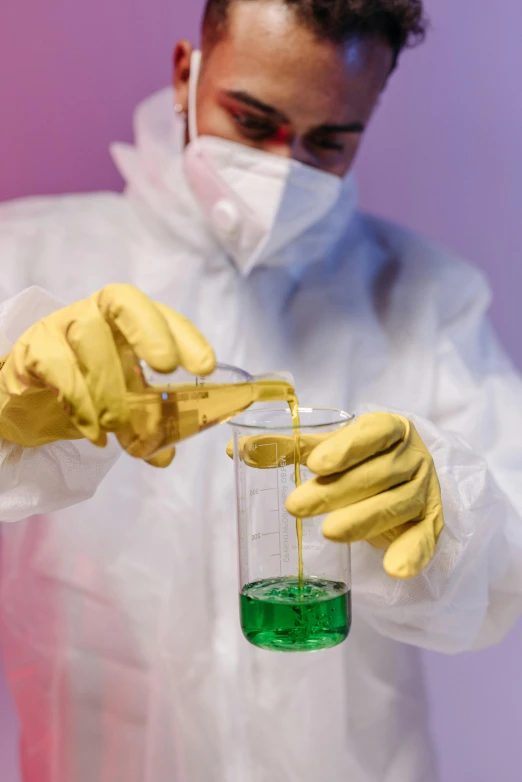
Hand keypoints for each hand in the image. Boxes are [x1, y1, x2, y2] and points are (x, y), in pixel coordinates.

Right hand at [0, 284, 214, 466]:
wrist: (27, 397)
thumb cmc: (84, 390)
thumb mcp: (123, 407)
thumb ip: (145, 427)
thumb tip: (164, 456)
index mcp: (128, 322)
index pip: (159, 313)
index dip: (184, 335)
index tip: (205, 367)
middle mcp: (96, 313)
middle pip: (123, 302)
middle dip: (150, 332)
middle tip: (166, 369)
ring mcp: (61, 326)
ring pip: (88, 339)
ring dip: (110, 387)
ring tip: (119, 426)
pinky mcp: (33, 348)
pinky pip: (57, 367)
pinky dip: (80, 403)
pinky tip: (93, 432)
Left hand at [228, 412, 443, 578]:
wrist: (404, 476)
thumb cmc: (360, 458)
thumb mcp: (329, 448)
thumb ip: (291, 447)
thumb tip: (235, 449)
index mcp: (390, 428)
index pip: (373, 432)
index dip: (346, 447)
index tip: (315, 464)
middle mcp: (412, 457)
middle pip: (378, 473)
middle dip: (337, 491)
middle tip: (296, 506)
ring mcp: (424, 490)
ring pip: (396, 505)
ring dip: (362, 520)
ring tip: (327, 533)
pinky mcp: (429, 523)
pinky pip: (424, 539)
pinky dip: (412, 554)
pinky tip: (394, 569)